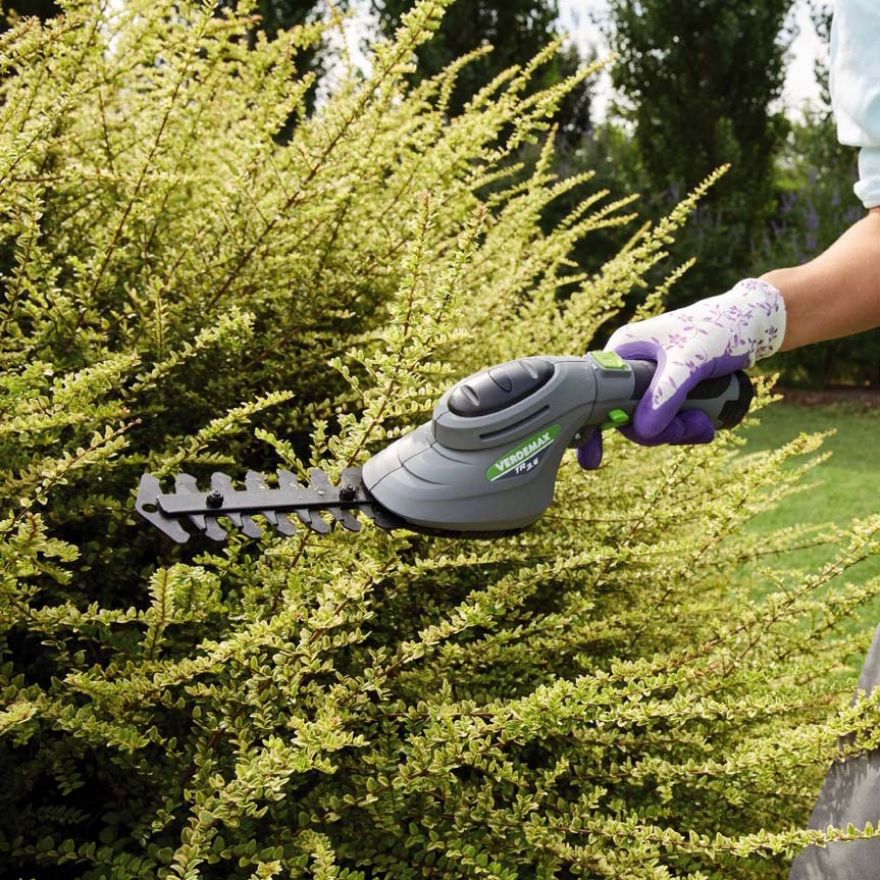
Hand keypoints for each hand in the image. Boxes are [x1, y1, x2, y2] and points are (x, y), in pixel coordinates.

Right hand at [577, 278, 785, 468]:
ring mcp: (651, 380)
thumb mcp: (689, 362)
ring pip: (649, 422)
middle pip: (625, 415)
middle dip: (656, 430)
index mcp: (623, 351)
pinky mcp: (670, 390)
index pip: (597, 395)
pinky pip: (667, 419)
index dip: (594, 426)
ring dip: (676, 431)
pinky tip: (706, 425)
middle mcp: (631, 366)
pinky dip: (685, 428)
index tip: (592, 457)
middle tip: (684, 430)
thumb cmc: (718, 330)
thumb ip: (665, 395)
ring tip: (703, 425)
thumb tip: (642, 432)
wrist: (753, 324)